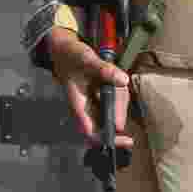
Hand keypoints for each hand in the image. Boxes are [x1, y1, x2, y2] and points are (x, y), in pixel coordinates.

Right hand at [47, 28, 133, 149]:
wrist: (64, 50)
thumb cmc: (71, 57)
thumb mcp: (87, 59)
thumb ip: (105, 69)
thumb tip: (123, 80)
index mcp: (79, 106)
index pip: (94, 134)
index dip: (110, 140)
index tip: (128, 139)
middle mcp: (85, 110)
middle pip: (108, 124)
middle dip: (120, 111)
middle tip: (121, 89)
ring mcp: (92, 104)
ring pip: (114, 112)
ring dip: (120, 98)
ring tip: (116, 78)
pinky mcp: (98, 98)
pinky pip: (114, 101)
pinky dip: (119, 93)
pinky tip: (116, 78)